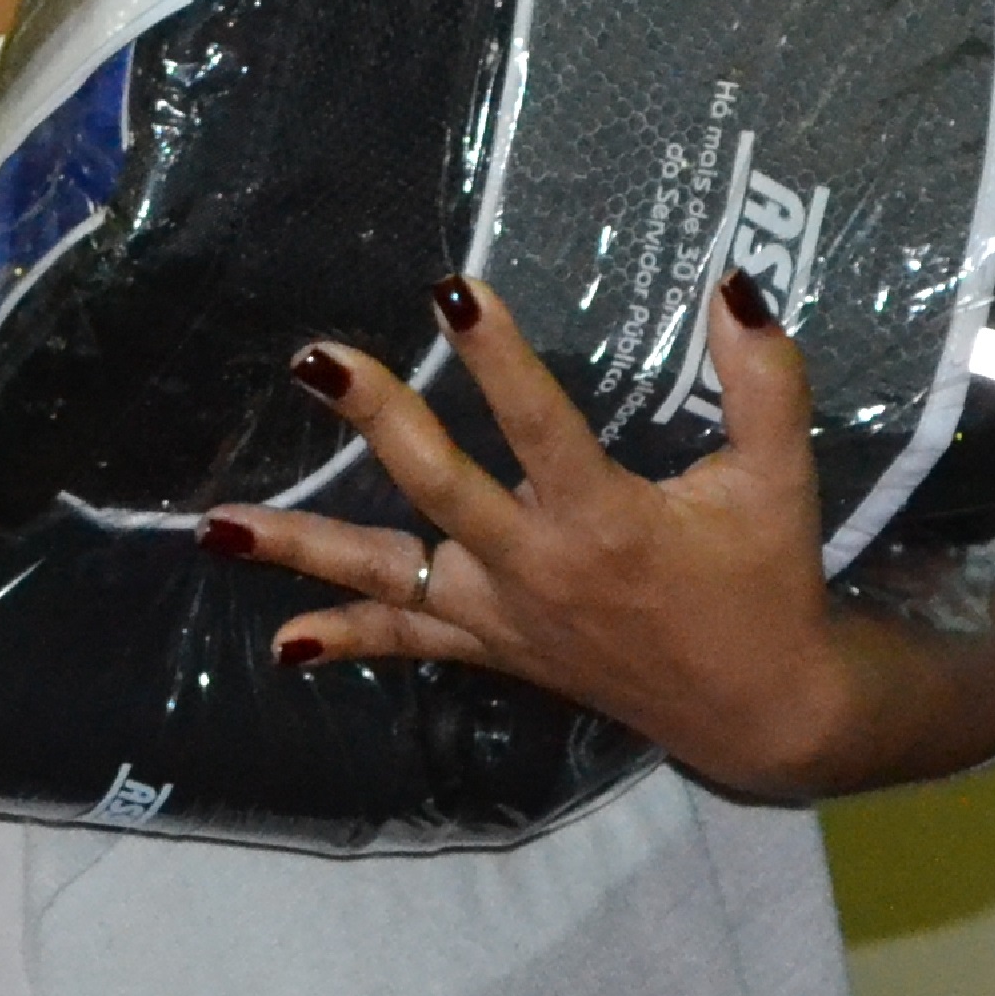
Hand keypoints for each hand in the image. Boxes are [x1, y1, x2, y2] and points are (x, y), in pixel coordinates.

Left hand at [205, 271, 994, 800]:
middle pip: (439, 489)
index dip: (498, 360)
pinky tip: (280, 644)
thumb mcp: (780, 477)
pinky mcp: (494, 647)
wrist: (762, 709)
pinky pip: (408, 642)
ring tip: (214, 530)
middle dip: (378, 419)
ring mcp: (503, 617)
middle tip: (315, 359)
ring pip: (387, 577)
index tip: (452, 294)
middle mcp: (537, 570)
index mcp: (605, 522)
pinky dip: (345, 640)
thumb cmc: (766, 580)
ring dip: (300, 552)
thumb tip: (734, 286)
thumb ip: (763, 380)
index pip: (539, 427)